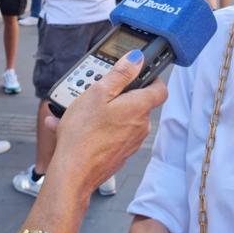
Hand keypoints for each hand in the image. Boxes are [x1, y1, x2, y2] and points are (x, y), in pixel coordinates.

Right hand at [44, 50, 166, 195]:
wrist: (73, 173)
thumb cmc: (83, 135)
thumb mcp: (98, 93)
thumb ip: (120, 74)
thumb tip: (136, 60)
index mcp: (139, 108)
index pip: (160, 89)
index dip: (152, 77)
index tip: (137, 73)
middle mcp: (140, 126)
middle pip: (137, 103)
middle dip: (118, 95)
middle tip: (96, 91)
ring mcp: (131, 142)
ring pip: (121, 119)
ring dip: (104, 112)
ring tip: (77, 110)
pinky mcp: (119, 153)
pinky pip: (111, 134)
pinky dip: (98, 128)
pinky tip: (74, 128)